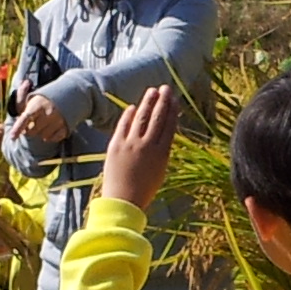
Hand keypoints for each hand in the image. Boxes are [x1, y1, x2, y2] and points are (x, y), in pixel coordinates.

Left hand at [13, 91, 70, 148]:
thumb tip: (22, 85)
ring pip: (43, 136)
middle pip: (32, 131)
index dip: (18, 128)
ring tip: (42, 124)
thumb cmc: (45, 97)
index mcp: (38, 104)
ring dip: (40, 133)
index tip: (12, 136)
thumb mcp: (32, 95)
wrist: (70, 94)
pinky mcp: (66, 127)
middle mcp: (48, 113)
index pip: (25, 118)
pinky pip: (54, 138)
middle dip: (28, 130)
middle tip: (31, 123)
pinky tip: (50, 129)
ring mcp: (58, 121)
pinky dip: (50, 136)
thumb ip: (21, 97)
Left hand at [100, 86, 177, 208]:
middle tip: (165, 88)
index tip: (174, 99)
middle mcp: (148, 146)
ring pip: (141, 118)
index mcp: (162, 153)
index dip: (172, 110)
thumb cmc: (144, 190)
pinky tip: (132, 107)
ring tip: (151, 91)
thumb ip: (161, 152)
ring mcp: (131, 144)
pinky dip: (128, 115)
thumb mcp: (159, 171)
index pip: (169, 126)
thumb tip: (161, 134)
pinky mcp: (116, 146)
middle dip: (162, 101)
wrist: (123, 201)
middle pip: (157, 118)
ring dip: (147, 103)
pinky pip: (123, 126)